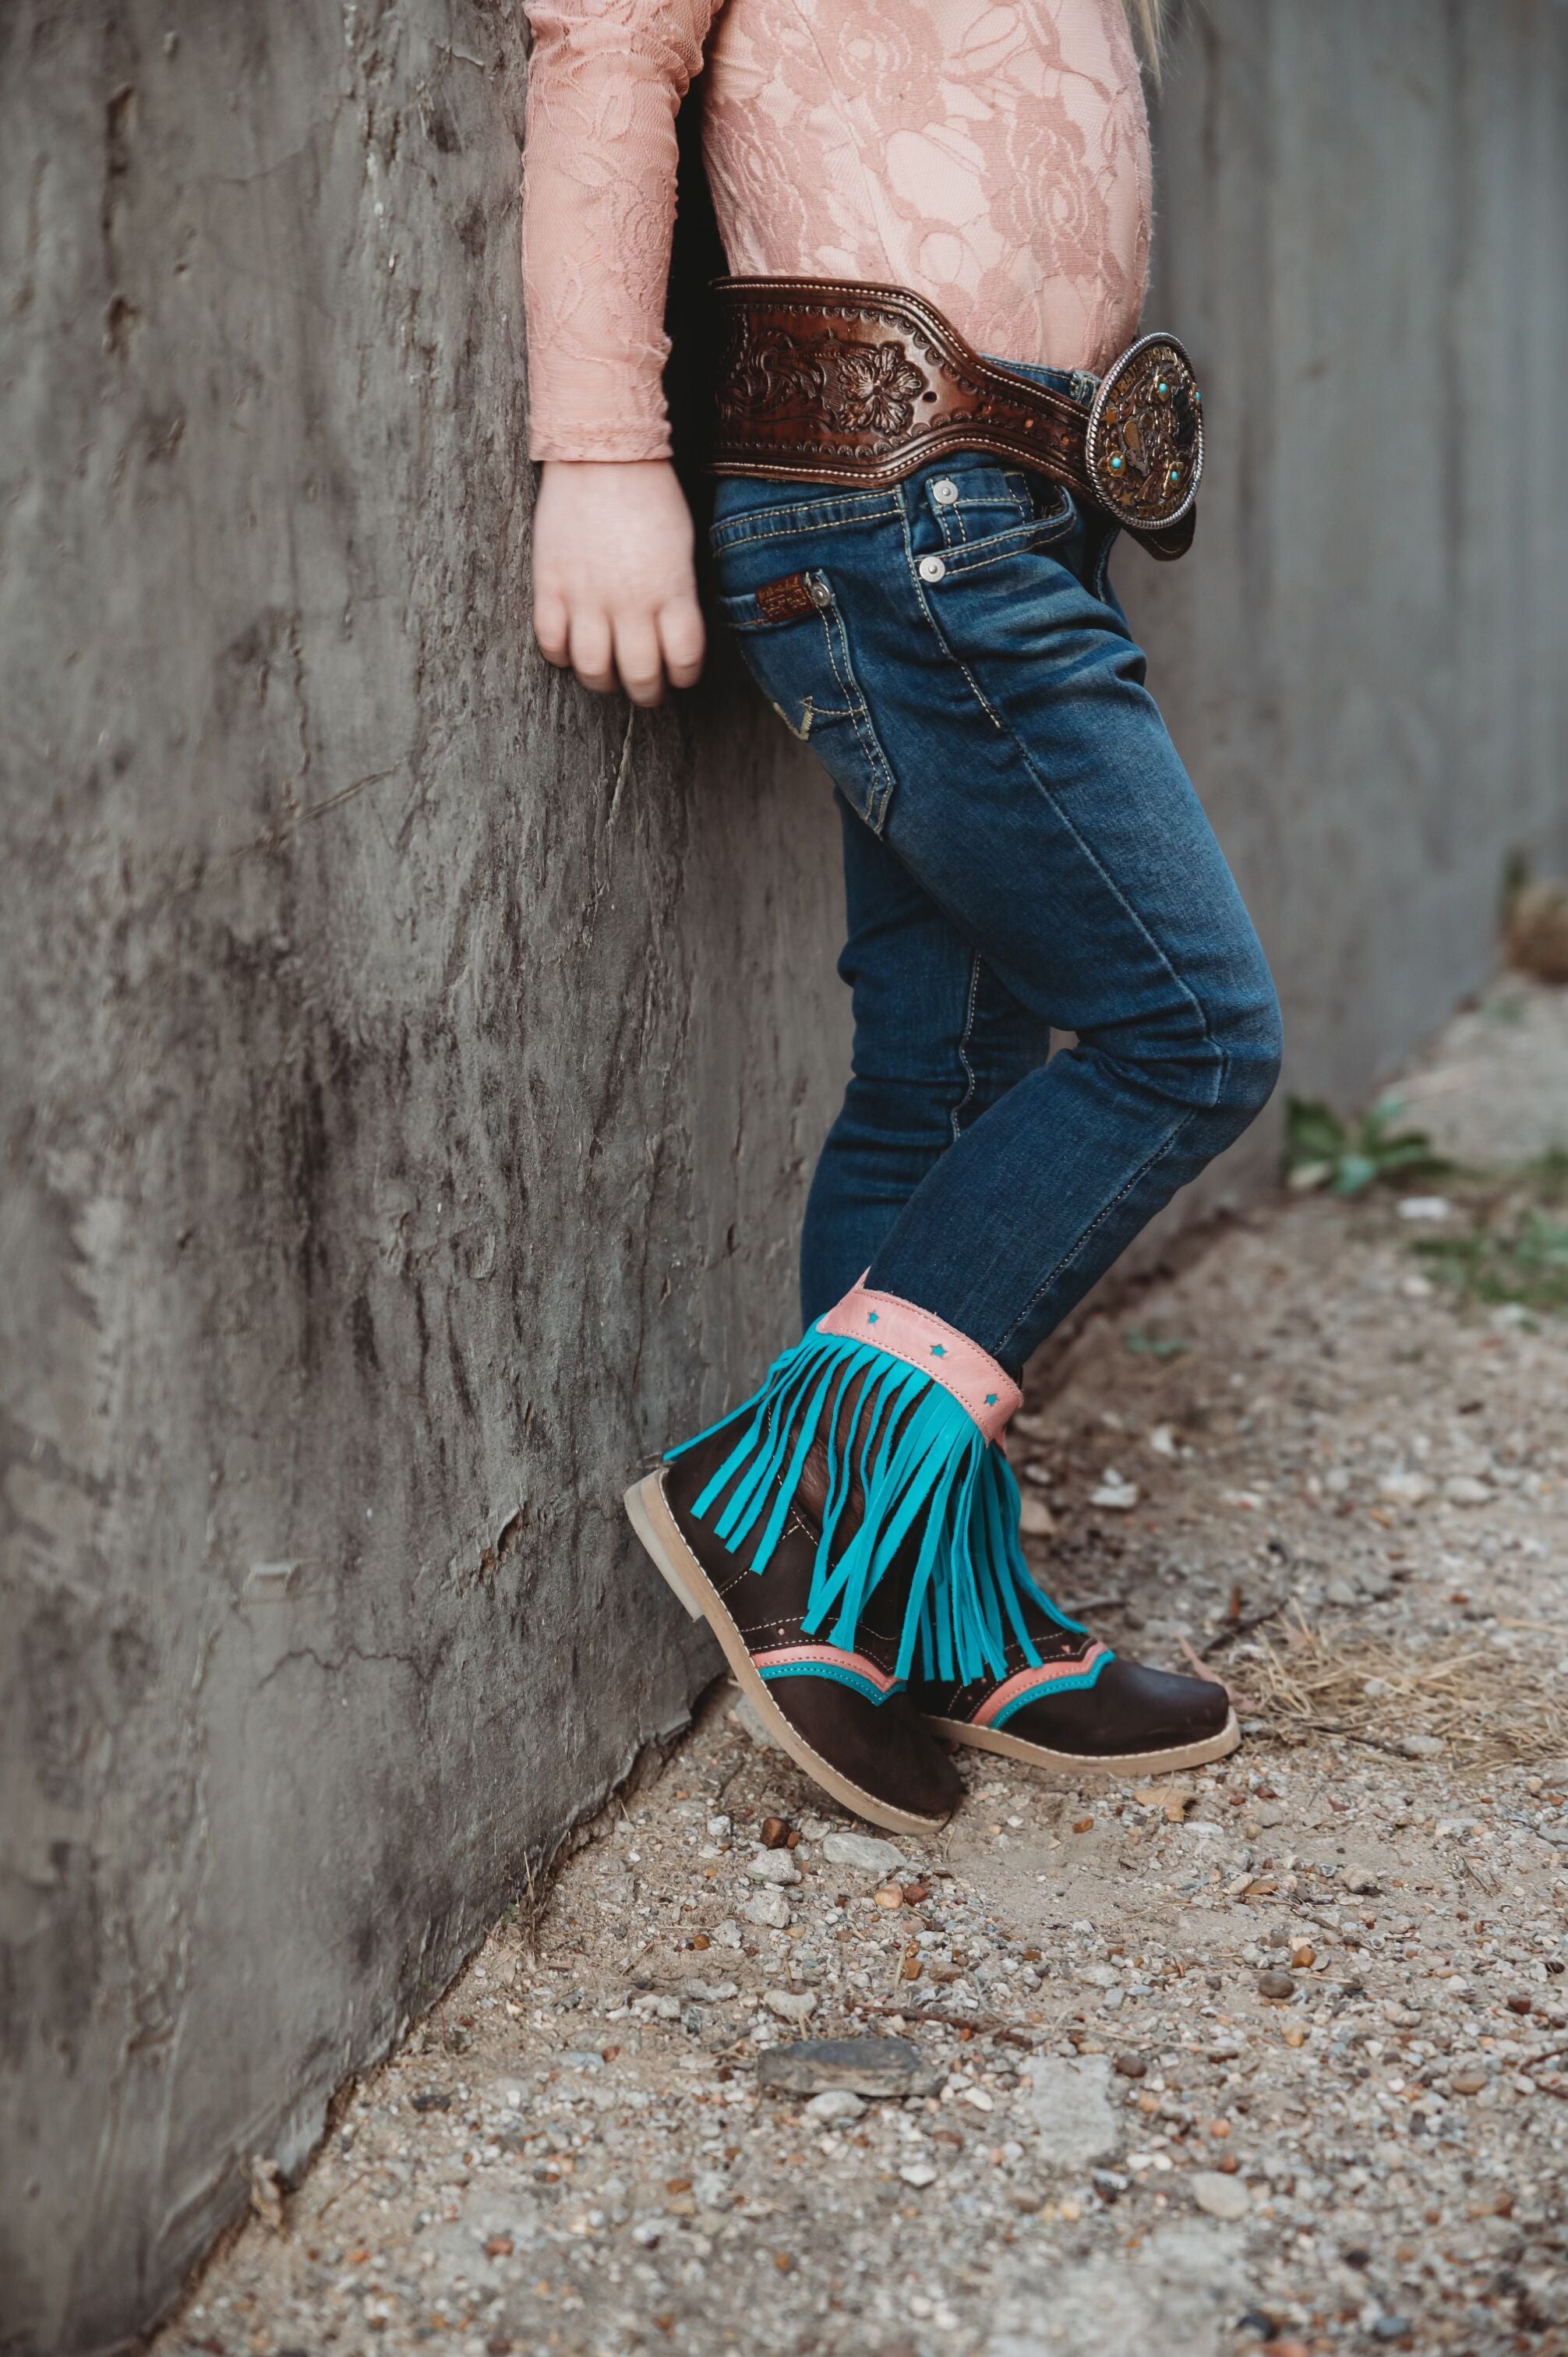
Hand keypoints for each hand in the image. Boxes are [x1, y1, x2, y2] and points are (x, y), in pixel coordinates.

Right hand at [531, 459, 704, 705]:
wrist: (601, 451)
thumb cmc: (649, 494)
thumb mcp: (682, 547)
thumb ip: (678, 594)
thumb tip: (673, 632)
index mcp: (672, 591)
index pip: (684, 660)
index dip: (683, 677)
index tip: (679, 676)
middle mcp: (631, 602)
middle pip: (640, 676)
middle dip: (647, 693)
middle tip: (646, 690)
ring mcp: (587, 596)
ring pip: (593, 669)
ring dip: (602, 681)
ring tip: (606, 675)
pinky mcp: (551, 584)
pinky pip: (551, 642)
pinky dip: (560, 655)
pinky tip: (569, 648)